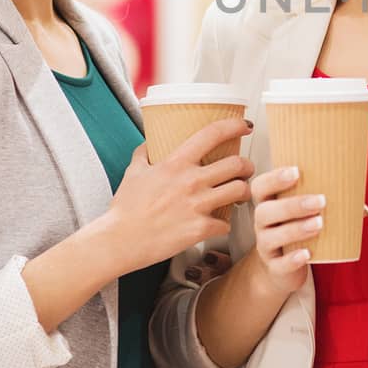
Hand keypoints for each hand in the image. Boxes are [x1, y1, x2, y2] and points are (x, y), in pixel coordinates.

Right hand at [106, 118, 253, 273]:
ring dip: (243, 192)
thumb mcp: (132, 173)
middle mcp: (191, 181)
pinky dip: (225, 224)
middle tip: (245, 169)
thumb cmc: (125, 209)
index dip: (234, 126)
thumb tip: (148, 144)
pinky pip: (226, 224)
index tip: (244, 126)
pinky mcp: (201, 229)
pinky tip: (219, 224)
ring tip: (239, 194)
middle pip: (237, 164)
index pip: (212, 134)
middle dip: (247, 165)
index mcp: (176, 164)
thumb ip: (143, 154)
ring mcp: (198, 205)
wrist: (120, 241)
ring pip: (240, 191)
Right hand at [248, 165, 324, 296]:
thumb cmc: (296, 231)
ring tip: (319, 223)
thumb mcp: (306, 215)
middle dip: (292, 205)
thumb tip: (363, 209)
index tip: (296, 171)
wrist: (281, 269)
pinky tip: (307, 254)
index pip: (260, 186)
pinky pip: (279, 263)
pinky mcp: (274, 267)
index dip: (274, 178)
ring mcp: (265, 246)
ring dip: (296, 229)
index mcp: (268, 203)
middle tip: (320, 201)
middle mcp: (261, 224)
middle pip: (265, 211)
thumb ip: (331, 206)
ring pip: (271, 237)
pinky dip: (293, 259)